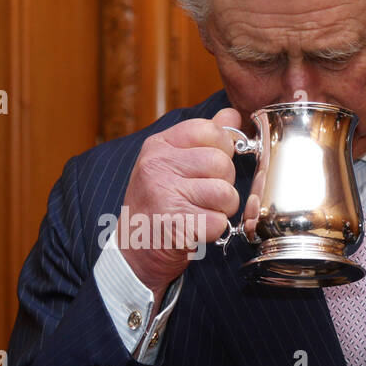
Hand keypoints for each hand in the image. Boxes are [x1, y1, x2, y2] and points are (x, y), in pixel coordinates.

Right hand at [119, 107, 241, 298]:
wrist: (133, 251)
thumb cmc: (157, 205)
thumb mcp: (172, 163)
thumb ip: (204, 137)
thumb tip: (231, 115)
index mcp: (158, 146)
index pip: (210, 130)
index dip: (221, 150)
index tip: (209, 167)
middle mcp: (157, 166)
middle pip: (222, 163)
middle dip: (224, 183)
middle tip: (204, 196)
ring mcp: (164, 195)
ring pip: (225, 193)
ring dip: (222, 209)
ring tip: (201, 212)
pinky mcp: (175, 224)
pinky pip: (219, 222)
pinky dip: (215, 231)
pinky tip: (197, 229)